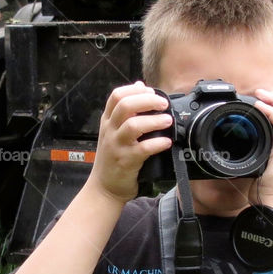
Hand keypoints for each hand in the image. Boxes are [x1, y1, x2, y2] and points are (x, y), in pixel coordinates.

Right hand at [88, 81, 172, 202]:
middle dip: (147, 101)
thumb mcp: (114, 131)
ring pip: (133, 125)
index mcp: (108, 121)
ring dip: (154, 121)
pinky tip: (167, 142)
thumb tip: (140, 86)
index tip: (151, 92)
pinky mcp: (126, 161)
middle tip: (163, 104)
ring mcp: (117, 146)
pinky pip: (143, 149)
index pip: (116, 96)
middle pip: (125, 105)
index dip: (135, 90)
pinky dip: (157, 143)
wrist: (104, 187)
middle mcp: (110, 131)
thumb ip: (126, 110)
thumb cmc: (113, 157)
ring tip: (168, 121)